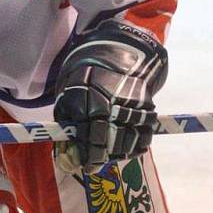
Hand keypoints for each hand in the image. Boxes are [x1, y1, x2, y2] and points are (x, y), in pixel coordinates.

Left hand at [53, 21, 167, 174]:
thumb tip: (67, 151)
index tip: (83, 165)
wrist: (118, 48)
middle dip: (100, 158)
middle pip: (108, 144)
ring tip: (108, 155)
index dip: (85, 156)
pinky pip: (144, 136)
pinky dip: (135, 146)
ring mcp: (130, 106)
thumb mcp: (67, 90)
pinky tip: (126, 147)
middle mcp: (109, 104)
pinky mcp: (146, 107)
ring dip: (117, 154)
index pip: (87, 138)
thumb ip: (66, 121)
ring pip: (127, 143)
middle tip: (94, 164)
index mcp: (85, 98)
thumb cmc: (86, 70)